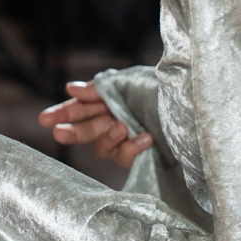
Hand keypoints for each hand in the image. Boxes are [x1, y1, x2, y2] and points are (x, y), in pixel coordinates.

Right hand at [39, 80, 153, 168]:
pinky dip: (131, 148)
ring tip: (121, 127)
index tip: (45, 119)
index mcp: (112, 100)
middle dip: (72, 131)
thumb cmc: (164, 91)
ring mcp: (128, 139)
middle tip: (59, 133)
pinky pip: (125, 158)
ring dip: (108, 138)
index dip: (64, 113)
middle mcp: (116, 119)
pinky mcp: (141, 155)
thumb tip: (70, 88)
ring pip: (103, 148)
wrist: (194, 108)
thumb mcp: (131, 82)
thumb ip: (101, 88)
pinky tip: (144, 138)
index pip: (82, 107)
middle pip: (86, 130)